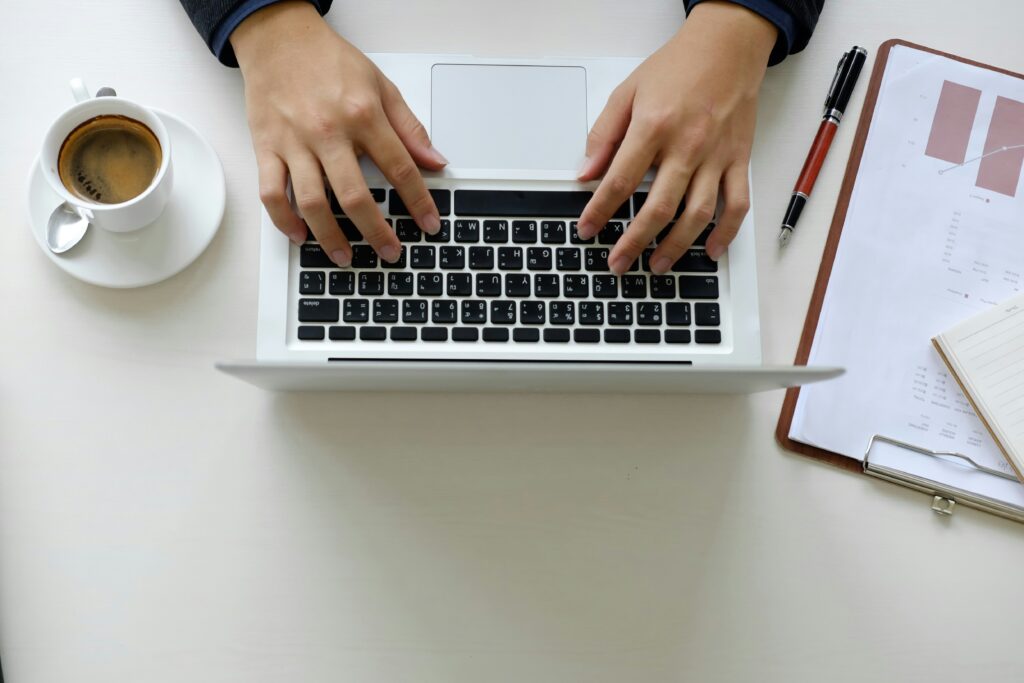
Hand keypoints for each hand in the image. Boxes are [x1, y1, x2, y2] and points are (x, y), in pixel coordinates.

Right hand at [231, 1, 447, 265]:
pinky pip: (272, 193)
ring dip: (330, 236)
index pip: (399, 167)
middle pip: (354, 196)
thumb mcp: (381, 85)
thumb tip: (435, 161)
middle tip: (389, 252)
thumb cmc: (329, 60)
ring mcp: (294, 142)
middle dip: (376, 231)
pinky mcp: (266, 147)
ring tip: (346, 257)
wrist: (279, 38)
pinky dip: (284, 220)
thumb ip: (409, 128)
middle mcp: (328, 131)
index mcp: (362, 115)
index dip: (418, 201)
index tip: (429, 224)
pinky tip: (300, 235)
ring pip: (312, 202)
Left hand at [576, 1, 776, 274]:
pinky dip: (726, 232)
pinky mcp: (738, 160)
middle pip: (658, 207)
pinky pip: (736, 203)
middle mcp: (687, 145)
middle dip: (634, 241)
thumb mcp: (628, 91)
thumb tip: (586, 172)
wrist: (727, 46)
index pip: (620, 180)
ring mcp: (716, 156)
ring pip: (697, 214)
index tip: (587, 229)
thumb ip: (604, 134)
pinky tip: (710, 251)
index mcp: (654, 126)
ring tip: (657, 266)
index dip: (599, 211)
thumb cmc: (678, 66)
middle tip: (618, 263)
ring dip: (676, 246)